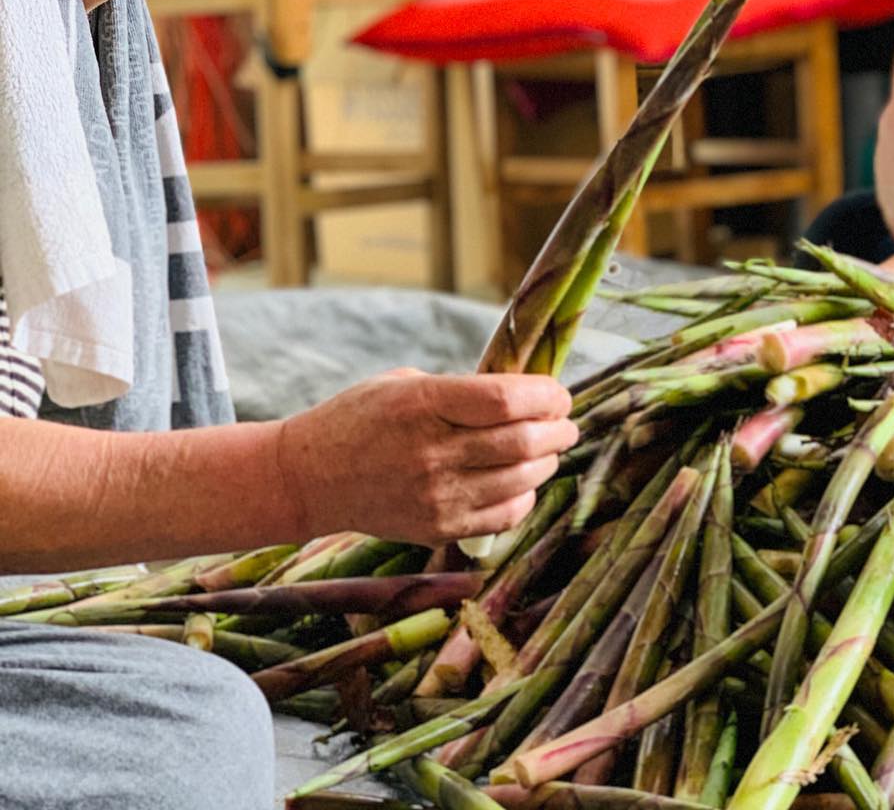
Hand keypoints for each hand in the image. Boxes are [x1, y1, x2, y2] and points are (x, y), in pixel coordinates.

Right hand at [275, 371, 577, 545]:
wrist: (307, 478)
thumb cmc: (360, 418)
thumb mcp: (406, 383)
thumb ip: (462, 390)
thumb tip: (525, 393)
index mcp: (424, 403)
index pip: (506, 400)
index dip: (546, 395)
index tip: (558, 394)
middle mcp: (432, 452)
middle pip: (523, 441)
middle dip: (559, 429)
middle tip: (565, 423)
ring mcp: (435, 496)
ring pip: (521, 479)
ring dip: (547, 462)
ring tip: (549, 449)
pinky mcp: (436, 528)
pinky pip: (503, 517)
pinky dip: (525, 497)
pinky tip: (523, 482)